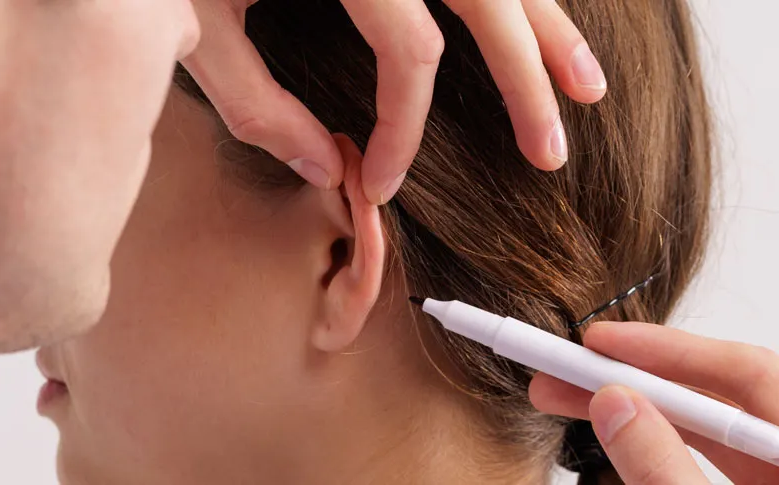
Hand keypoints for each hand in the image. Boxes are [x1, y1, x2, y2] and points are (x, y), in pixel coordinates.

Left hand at [183, 0, 607, 202]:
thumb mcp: (191, 20)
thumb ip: (254, 100)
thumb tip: (322, 168)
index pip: (409, 51)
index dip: (404, 128)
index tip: (382, 184)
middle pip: (488, 0)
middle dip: (525, 80)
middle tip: (549, 153)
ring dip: (549, 27)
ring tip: (587, 90)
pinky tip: (541, 23)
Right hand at [529, 322, 778, 483]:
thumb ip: (666, 472)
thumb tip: (617, 405)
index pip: (752, 376)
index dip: (669, 353)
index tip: (601, 344)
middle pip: (727, 397)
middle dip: (640, 381)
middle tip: (564, 372)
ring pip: (716, 431)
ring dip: (641, 412)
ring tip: (571, 402)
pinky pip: (717, 461)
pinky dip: (663, 445)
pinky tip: (619, 433)